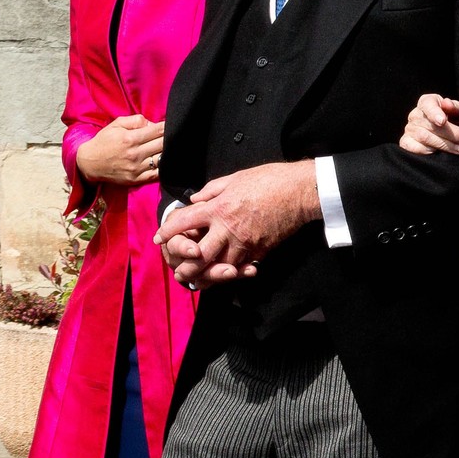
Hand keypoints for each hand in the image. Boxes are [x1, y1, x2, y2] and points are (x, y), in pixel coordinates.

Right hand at [76, 115, 164, 185]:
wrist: (89, 163)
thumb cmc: (104, 141)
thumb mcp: (116, 125)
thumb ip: (136, 120)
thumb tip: (153, 123)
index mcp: (130, 138)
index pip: (157, 131)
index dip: (167, 127)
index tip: (172, 125)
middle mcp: (134, 154)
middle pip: (163, 144)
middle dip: (170, 139)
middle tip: (172, 136)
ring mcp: (136, 168)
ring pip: (162, 159)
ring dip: (168, 153)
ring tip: (169, 148)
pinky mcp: (137, 179)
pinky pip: (157, 174)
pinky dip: (164, 167)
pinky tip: (165, 161)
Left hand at [154, 160, 319, 289]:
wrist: (299, 192)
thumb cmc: (269, 179)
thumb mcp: (234, 178)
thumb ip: (211, 191)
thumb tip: (195, 200)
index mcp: (218, 208)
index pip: (185, 222)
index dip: (169, 231)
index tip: (159, 237)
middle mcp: (228, 229)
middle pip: (200, 255)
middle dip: (187, 265)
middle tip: (179, 272)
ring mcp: (245, 243)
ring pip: (221, 267)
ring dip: (209, 275)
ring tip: (199, 280)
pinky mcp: (261, 250)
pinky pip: (243, 266)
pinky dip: (234, 272)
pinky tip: (227, 274)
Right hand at [399, 94, 458, 155]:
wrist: (450, 135)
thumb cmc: (456, 120)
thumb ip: (456, 107)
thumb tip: (447, 104)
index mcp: (428, 102)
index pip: (428, 104)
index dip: (434, 112)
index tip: (443, 121)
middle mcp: (416, 114)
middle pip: (430, 125)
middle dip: (452, 135)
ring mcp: (409, 129)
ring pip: (424, 137)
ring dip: (445, 145)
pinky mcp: (406, 142)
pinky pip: (413, 148)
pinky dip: (428, 151)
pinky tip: (441, 153)